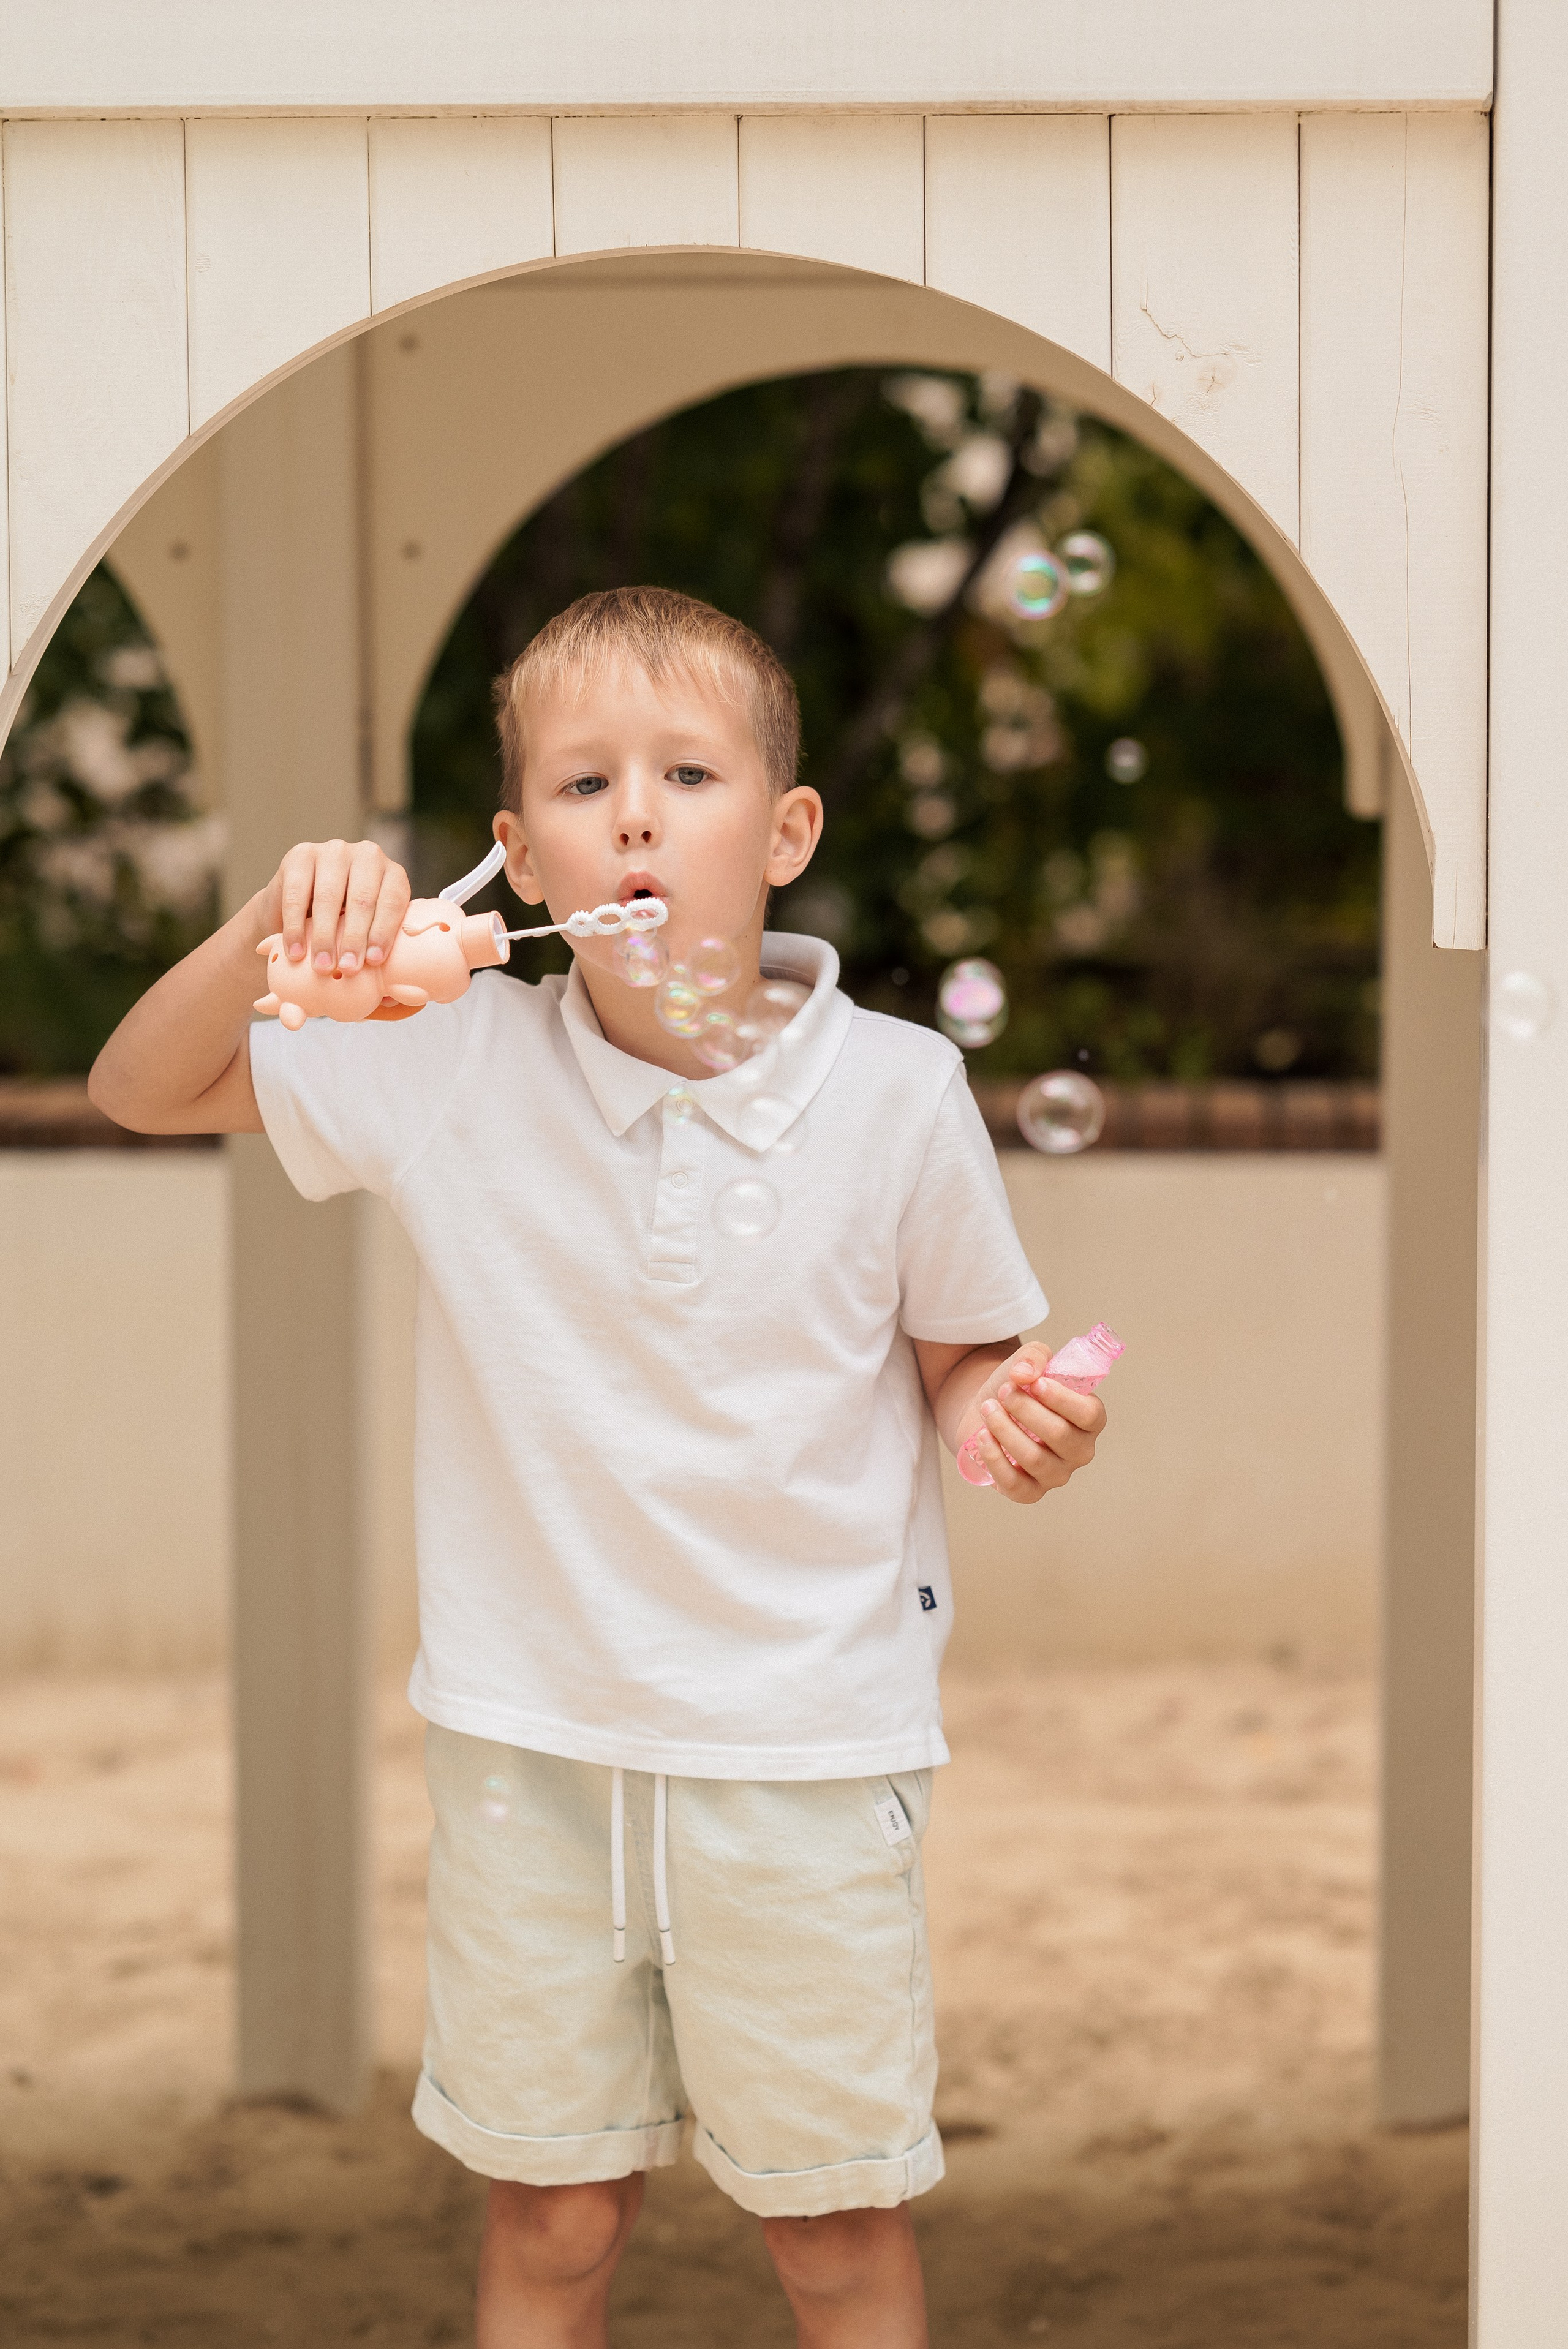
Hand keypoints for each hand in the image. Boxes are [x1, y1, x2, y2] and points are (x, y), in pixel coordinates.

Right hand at [258, 838, 410, 976]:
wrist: (295, 911)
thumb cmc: (341, 932)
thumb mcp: (364, 941)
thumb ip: (381, 963)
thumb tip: (404, 1002)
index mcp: (392, 875)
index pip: (393, 901)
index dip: (384, 932)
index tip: (374, 962)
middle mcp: (367, 856)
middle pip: (363, 899)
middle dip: (355, 939)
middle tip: (347, 970)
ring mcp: (333, 851)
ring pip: (329, 896)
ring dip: (325, 936)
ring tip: (322, 967)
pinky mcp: (300, 855)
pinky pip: (297, 894)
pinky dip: (295, 927)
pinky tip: (296, 952)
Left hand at [961, 1341, 1105, 1505]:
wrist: (987, 1406)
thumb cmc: (1017, 1385)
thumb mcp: (1027, 1361)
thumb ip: (1033, 1357)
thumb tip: (1024, 1375)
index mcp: (1089, 1419)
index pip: (1090, 1415)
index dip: (1063, 1399)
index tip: (1036, 1383)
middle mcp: (1079, 1451)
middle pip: (1059, 1435)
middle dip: (1026, 1409)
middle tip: (1004, 1391)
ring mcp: (1056, 1475)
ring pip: (1034, 1458)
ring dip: (1005, 1429)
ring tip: (988, 1408)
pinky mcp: (1029, 1492)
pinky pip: (1015, 1485)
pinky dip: (995, 1459)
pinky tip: (982, 1437)